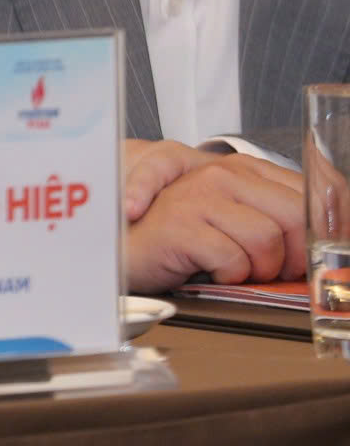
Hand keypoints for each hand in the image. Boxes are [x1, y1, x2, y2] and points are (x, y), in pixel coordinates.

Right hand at [121, 139, 306, 290]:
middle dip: (291, 256)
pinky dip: (227, 276)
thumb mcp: (233, 215)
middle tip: (270, 270)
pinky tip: (209, 270)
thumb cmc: (180, 234)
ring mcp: (199, 196)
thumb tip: (326, 238)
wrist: (119, 243)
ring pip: (267, 240)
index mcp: (241, 168)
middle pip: (295, 217)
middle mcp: (222, 174)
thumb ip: (274, 214)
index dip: (320, 229)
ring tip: (233, 268)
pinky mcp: (182, 225)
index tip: (315, 255)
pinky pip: (233, 259)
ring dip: (257, 268)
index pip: (306, 191)